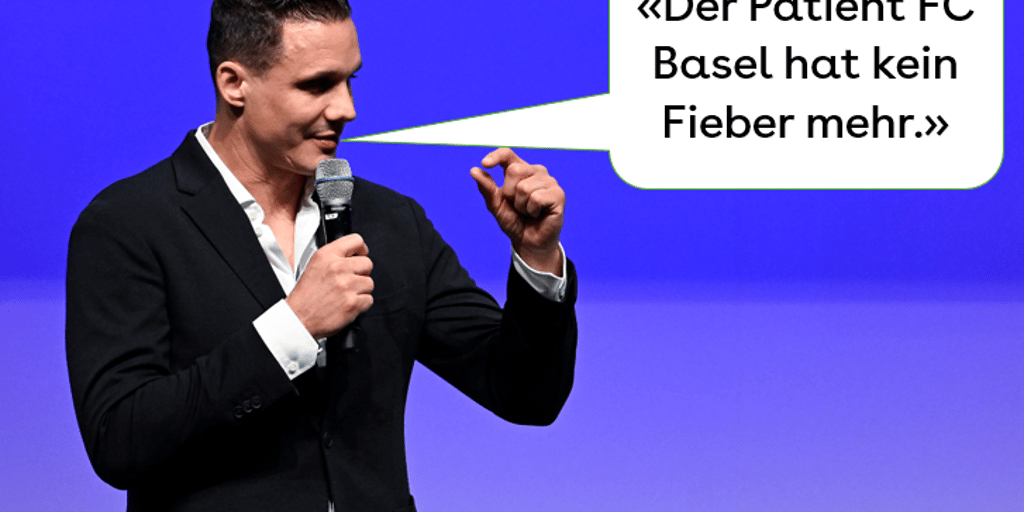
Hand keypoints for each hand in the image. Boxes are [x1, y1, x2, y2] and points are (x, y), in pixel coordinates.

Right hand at [286, 234, 373, 338]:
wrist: (298, 318)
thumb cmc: (306, 296)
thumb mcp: (315, 265)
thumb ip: (335, 257)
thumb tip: (355, 254)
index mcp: (327, 255)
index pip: (356, 240)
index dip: (361, 250)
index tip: (360, 256)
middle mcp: (337, 268)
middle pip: (368, 263)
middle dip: (362, 273)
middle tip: (350, 281)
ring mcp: (346, 285)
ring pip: (370, 283)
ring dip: (361, 290)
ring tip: (346, 295)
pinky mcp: (353, 302)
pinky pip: (369, 299)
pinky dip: (361, 305)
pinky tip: (347, 304)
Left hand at [471, 148, 563, 275]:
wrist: (528, 242)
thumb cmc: (515, 221)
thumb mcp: (495, 205)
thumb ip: (487, 188)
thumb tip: (474, 171)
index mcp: (521, 170)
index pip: (508, 154)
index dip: (496, 156)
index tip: (485, 163)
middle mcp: (536, 172)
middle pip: (515, 170)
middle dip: (509, 193)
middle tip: (517, 206)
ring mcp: (549, 182)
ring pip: (525, 187)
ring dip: (521, 205)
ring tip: (528, 211)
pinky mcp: (558, 194)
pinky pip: (537, 198)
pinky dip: (532, 210)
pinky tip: (538, 214)